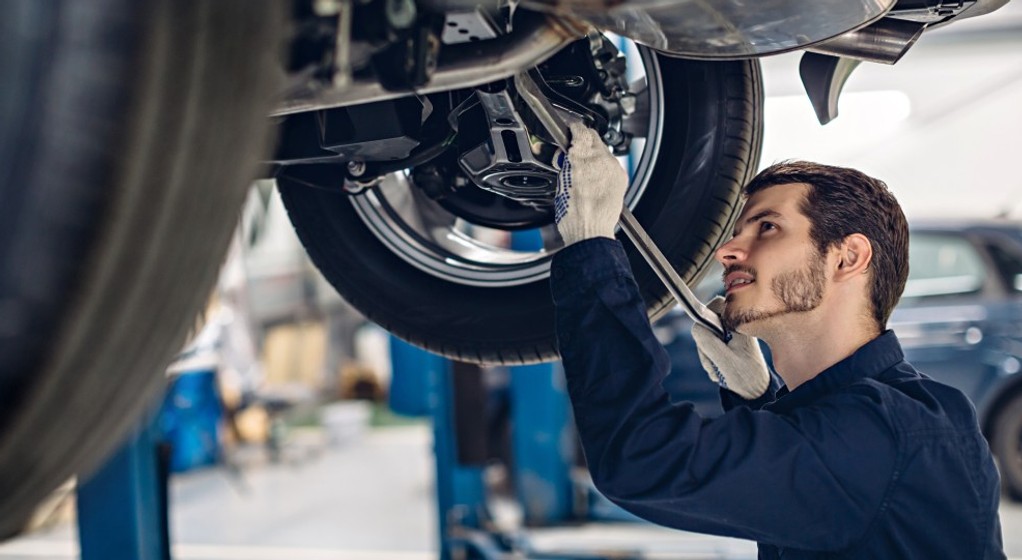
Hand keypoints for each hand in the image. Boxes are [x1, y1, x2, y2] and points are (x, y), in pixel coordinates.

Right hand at [554, 122, 627, 245]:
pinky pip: (611, 164)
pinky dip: (603, 167)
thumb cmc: (573, 215)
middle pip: (594, 137)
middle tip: (574, 151)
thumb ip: (566, 163)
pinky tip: (595, 179)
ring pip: (603, 150)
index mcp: (581, 158)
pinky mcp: (621, 177)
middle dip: (584, 141)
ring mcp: (613, 168)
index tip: (571, 130)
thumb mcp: (560, 182)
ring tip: (584, 169)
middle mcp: (600, 159)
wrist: (590, 231)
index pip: (580, 130)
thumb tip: (568, 155)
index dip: (573, 129)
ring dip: (594, 154)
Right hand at [690, 297, 770, 399]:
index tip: (706, 337)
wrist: (754, 390)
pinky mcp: (728, 343)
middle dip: (705, 343)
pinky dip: (710, 357)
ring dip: (707, 354)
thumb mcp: (722, 359)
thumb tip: (695, 326)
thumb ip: (706, 340)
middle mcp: (736, 326)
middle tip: (713, 360)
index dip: (705, 318)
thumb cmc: (744, 375)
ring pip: (706, 335)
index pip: (715, 305)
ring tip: (718, 368)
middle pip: (707, 322)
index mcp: (739, 324)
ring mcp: (731, 334)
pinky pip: (710, 345)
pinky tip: (719, 368)